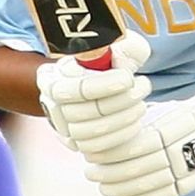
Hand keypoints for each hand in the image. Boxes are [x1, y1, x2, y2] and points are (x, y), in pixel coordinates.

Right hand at [35, 30, 150, 154]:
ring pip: (88, 134)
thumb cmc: (109, 61)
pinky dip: (118, 138)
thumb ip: (122, 48)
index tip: (129, 78)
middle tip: (142, 88)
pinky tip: (135, 123)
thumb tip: (120, 61)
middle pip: (82, 112)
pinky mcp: (75, 143)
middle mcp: (51, 104)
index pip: (74, 87)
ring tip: (141, 105)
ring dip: (122, 121)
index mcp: (52, 77)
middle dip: (119, 102)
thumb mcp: (117, 46)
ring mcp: (61, 126)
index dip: (103, 85)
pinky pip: (94, 149)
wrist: (99, 83)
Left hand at [83, 92, 194, 195]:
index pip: (138, 144)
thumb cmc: (175, 119)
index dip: (113, 152)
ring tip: (103, 187)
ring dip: (122, 188)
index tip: (92, 156)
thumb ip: (135, 121)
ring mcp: (193, 167)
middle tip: (91, 174)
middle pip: (142, 165)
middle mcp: (187, 146)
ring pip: (151, 182)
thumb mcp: (159, 110)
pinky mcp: (193, 183)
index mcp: (177, 124)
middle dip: (112, 172)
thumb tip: (98, 134)